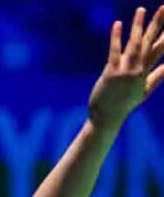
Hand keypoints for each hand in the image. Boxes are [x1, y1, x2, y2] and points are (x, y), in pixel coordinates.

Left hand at [89, 6, 163, 127]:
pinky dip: (116, 37)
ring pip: (134, 44)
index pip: (160, 48)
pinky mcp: (111, 73)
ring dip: (138, 26)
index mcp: (147, 72)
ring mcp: (126, 71)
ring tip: (141, 9)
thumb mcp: (144, 91)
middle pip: (150, 42)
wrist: (107, 118)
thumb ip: (157, 77)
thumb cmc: (124, 104)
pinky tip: (118, 24)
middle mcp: (139, 69)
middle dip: (158, 24)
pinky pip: (114, 52)